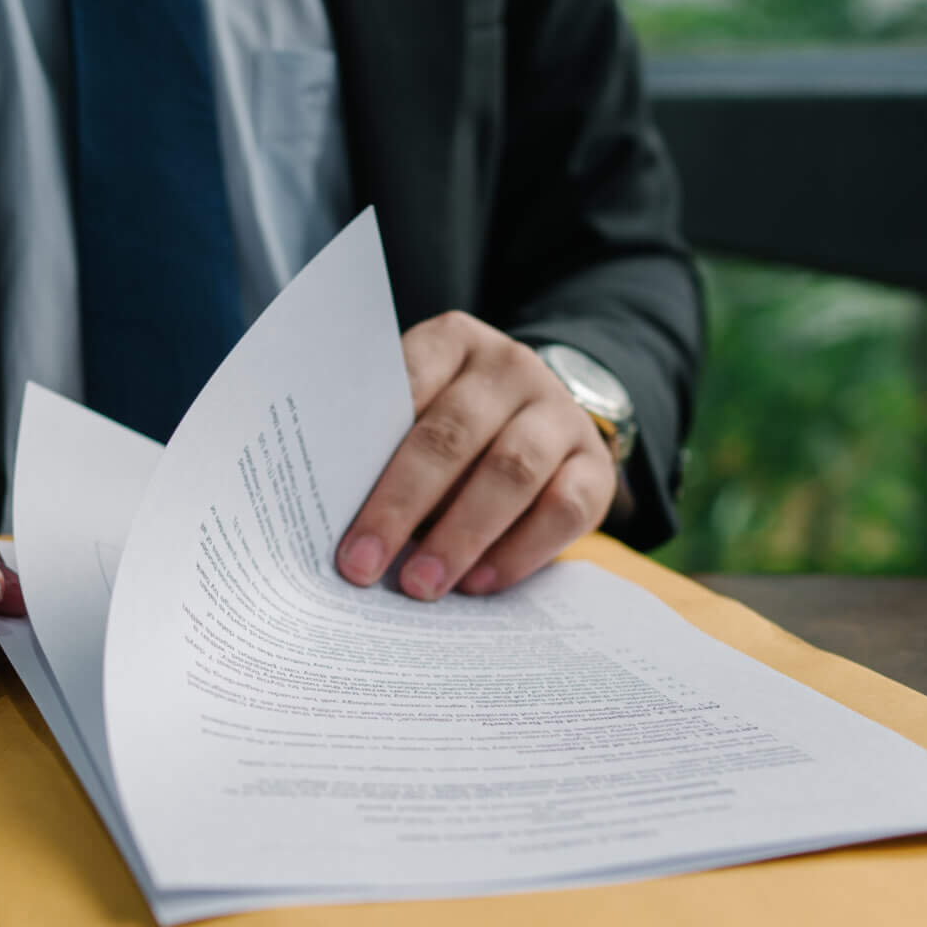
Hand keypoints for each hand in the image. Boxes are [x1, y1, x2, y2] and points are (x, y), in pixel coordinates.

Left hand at [334, 312, 615, 599]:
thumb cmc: (451, 428)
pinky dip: (519, 551)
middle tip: (363, 565)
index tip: (331, 504)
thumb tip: (337, 521)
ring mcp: (559, 413)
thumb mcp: (414, 416)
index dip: (366, 448)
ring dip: (461, 535)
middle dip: (401, 505)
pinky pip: (564, 508)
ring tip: (421, 584)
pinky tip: (479, 583)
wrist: (541, 424)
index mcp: (451, 342)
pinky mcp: (595, 464)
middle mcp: (510, 367)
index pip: (407, 383)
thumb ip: (380, 448)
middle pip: (452, 435)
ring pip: (511, 472)